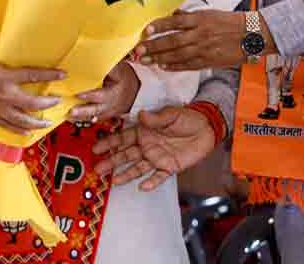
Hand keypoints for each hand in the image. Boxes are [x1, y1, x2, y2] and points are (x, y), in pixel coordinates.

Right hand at [0, 40, 64, 132]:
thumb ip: (4, 49)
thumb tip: (15, 47)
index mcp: (4, 76)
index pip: (33, 76)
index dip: (50, 75)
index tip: (63, 75)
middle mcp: (2, 95)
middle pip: (32, 104)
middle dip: (47, 104)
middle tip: (57, 101)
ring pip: (20, 120)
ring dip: (36, 122)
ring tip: (47, 123)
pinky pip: (5, 125)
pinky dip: (17, 130)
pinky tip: (26, 132)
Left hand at [69, 60, 140, 122]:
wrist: (135, 92)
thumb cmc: (125, 78)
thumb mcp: (120, 70)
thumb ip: (108, 67)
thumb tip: (93, 58)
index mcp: (115, 92)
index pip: (102, 95)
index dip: (90, 95)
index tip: (78, 94)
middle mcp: (111, 104)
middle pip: (96, 109)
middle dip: (83, 111)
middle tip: (71, 111)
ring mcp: (107, 112)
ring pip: (93, 116)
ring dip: (80, 117)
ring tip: (68, 115)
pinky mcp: (103, 115)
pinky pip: (92, 119)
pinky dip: (81, 119)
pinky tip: (71, 118)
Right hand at [93, 106, 216, 190]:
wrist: (207, 128)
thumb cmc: (187, 118)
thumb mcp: (171, 114)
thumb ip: (156, 118)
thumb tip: (141, 115)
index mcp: (144, 131)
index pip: (122, 138)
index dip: (109, 143)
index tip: (96, 148)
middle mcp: (147, 146)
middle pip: (125, 155)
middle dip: (111, 162)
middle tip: (97, 169)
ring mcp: (157, 157)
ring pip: (137, 168)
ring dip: (125, 174)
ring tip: (113, 182)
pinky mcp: (169, 167)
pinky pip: (158, 176)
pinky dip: (151, 182)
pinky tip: (142, 187)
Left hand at [135, 10, 251, 70]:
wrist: (252, 35)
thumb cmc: (230, 22)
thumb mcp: (210, 13)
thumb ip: (190, 16)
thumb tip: (173, 15)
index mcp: (200, 19)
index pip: (174, 22)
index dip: (159, 26)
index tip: (145, 30)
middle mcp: (200, 34)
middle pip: (172, 41)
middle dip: (153, 47)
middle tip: (138, 51)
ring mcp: (204, 49)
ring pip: (178, 55)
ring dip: (160, 59)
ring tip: (146, 61)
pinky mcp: (209, 61)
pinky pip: (189, 65)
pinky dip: (175, 67)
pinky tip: (164, 67)